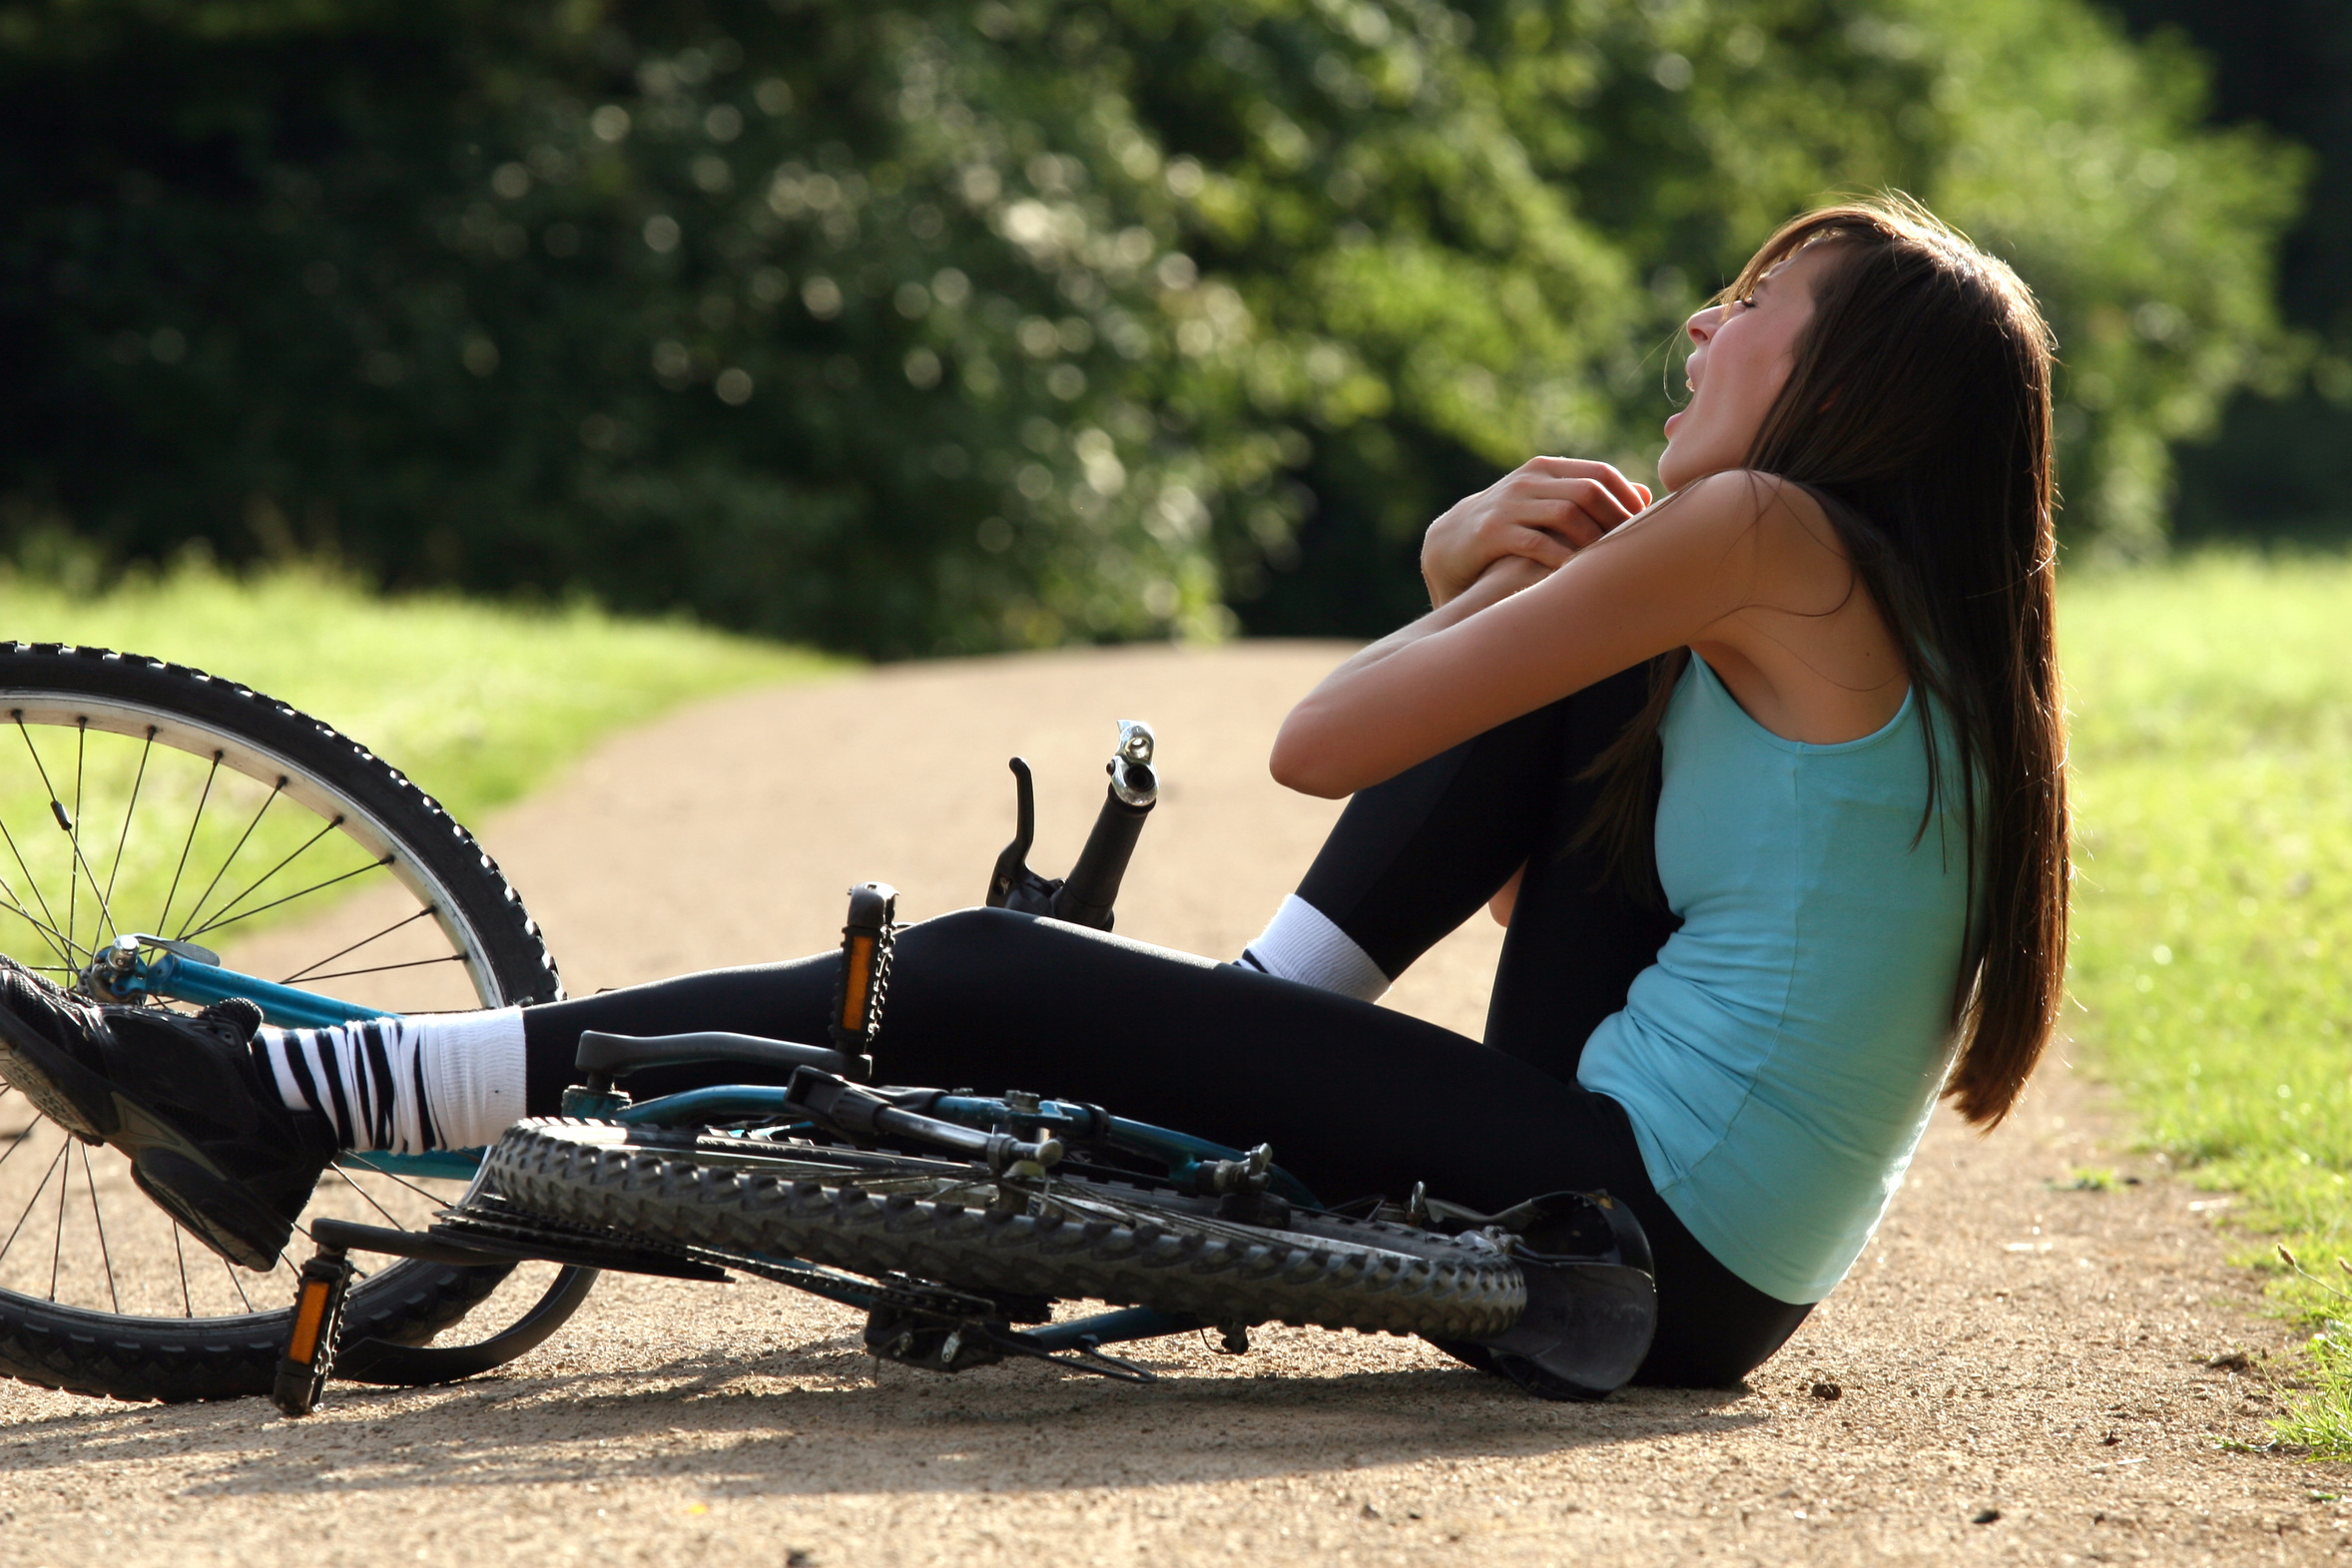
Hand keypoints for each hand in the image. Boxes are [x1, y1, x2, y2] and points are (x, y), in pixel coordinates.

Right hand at [1421, 457, 1651, 606]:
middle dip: (1616, 521)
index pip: (1600, 473)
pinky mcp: (1492, 533)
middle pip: (1588, 491)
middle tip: (1631, 549)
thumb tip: (1644, 495)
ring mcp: (1508, 504)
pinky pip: (1537, 543)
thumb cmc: (1511, 529)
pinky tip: (1576, 575)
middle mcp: (1528, 481)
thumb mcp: (1547, 506)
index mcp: (1545, 470)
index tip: (1643, 527)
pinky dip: (1562, 558)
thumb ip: (1589, 498)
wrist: (1450, 545)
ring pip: (1566, 514)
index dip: (1627, 499)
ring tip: (1607, 564)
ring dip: (1593, 541)